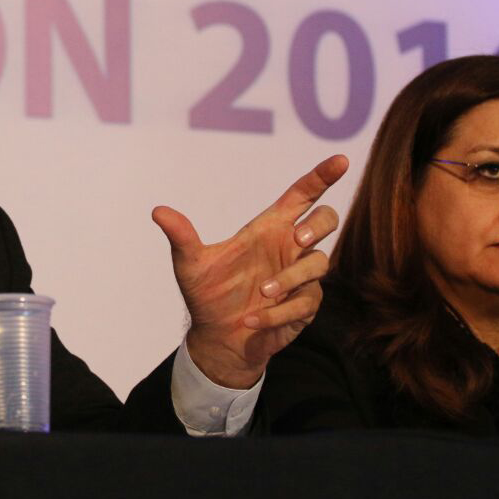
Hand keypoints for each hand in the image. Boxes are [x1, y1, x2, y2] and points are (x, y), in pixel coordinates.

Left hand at [153, 155, 347, 388]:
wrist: (217, 337)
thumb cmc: (209, 293)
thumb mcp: (191, 264)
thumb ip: (182, 237)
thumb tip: (157, 211)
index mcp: (269, 228)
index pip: (303, 195)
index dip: (322, 176)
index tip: (340, 161)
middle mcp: (290, 247)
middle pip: (327, 219)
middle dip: (319, 225)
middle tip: (298, 240)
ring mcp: (302, 277)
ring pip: (320, 263)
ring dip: (291, 278)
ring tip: (262, 293)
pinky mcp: (306, 306)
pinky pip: (306, 303)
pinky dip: (279, 313)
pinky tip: (253, 321)